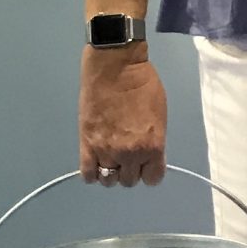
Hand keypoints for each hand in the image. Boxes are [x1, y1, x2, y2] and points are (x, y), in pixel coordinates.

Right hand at [79, 50, 167, 186]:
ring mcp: (107, 151)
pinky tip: (95, 161)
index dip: (149, 171)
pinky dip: (91, 173)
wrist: (115, 67)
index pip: (152, 178)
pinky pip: (88, 174)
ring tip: (110, 157)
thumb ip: (155, 139)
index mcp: (153, 146)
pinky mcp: (87, 144)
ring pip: (108, 180)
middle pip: (129, 180)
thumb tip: (149, 152)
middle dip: (129, 169)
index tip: (146, 163)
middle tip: (126, 154)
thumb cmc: (142, 83)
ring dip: (110, 171)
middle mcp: (130, 154)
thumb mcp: (160, 114)